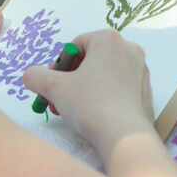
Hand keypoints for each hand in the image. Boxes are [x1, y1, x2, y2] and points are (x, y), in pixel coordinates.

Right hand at [22, 29, 154, 151]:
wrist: (125, 137)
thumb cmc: (90, 104)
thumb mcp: (54, 88)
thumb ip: (36, 76)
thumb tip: (30, 75)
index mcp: (109, 39)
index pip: (75, 45)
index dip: (59, 65)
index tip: (52, 84)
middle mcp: (129, 49)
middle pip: (90, 59)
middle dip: (71, 79)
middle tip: (59, 98)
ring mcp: (141, 70)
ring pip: (104, 74)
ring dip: (84, 88)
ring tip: (73, 109)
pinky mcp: (146, 91)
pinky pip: (118, 87)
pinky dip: (103, 96)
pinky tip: (94, 115)